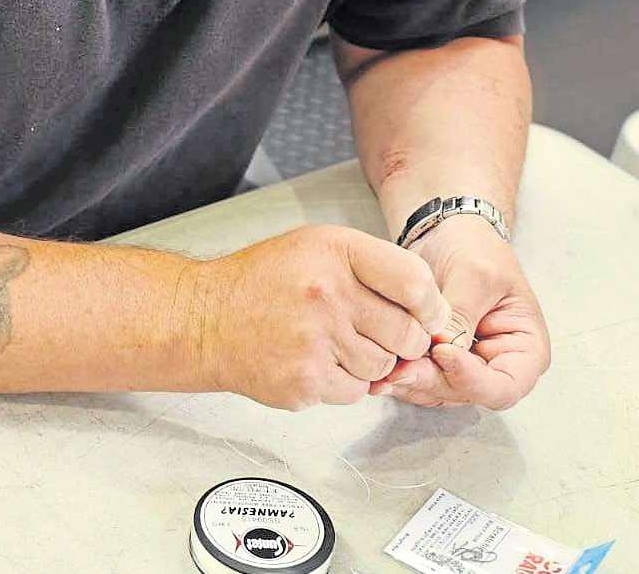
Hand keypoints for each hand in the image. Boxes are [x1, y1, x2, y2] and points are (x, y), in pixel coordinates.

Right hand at [194, 224, 451, 410]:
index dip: (430, 306)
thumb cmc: (264, 281)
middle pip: (408, 334)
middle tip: (375, 332)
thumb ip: (376, 269)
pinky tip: (317, 359)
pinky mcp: (306, 380)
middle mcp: (327, 293)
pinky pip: (356, 392)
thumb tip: (431, 310)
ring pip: (384, 367)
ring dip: (370, 362)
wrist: (207, 319)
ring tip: (334, 341)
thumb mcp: (319, 246)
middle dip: (402, 340)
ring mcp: (315, 340)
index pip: (415, 282)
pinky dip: (345, 382)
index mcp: (336, 251)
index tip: (427, 315)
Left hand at [371, 215, 549, 409]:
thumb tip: (441, 350)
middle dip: (431, 381)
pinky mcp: (437, 361)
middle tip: (399, 369)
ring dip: (411, 382)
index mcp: (525, 350)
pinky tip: (380, 366)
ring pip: (439, 391)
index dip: (471, 379)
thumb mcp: (475, 275)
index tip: (442, 352)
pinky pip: (420, 379)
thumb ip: (461, 316)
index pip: (503, 386)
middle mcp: (497, 367)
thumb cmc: (475, 248)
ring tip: (384, 369)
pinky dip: (401, 374)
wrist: (448, 232)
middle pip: (467, 394)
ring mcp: (466, 368)